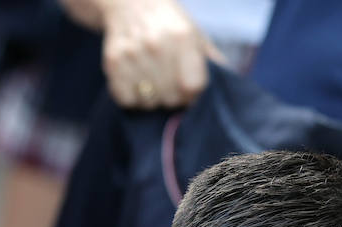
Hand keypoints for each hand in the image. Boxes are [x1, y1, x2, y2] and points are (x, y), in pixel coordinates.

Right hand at [92, 0, 215, 108]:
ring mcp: (132, 54)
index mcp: (182, 37)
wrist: (131, 3)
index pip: (192, 87)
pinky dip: (132, 98)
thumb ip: (212, 62)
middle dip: (174, 97)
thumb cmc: (169, 23)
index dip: (193, 95)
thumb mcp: (196, 35)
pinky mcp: (112, 63)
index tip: (190, 90)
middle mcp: (156, 45)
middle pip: (170, 97)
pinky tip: (137, 81)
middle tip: (170, 84)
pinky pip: (126, 100)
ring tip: (153, 81)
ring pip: (148, 101)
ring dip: (153, 98)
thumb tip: (228, 88)